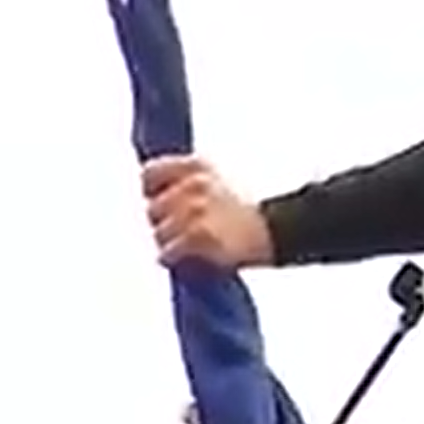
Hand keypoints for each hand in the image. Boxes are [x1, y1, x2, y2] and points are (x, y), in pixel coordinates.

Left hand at [142, 155, 273, 270]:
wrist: (273, 231)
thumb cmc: (243, 211)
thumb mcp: (215, 181)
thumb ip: (183, 182)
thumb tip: (153, 195)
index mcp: (197, 166)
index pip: (150, 174)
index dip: (151, 192)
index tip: (156, 202)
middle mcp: (195, 183)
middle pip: (154, 207)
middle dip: (161, 222)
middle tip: (176, 230)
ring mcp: (197, 209)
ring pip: (159, 231)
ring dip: (167, 242)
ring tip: (181, 245)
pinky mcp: (200, 235)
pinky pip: (168, 250)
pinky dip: (169, 257)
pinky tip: (177, 258)